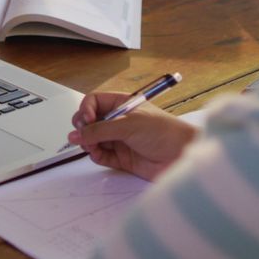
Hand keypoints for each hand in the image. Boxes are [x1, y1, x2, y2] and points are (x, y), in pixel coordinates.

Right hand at [68, 91, 198, 180]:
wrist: (182, 155)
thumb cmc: (165, 132)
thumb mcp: (129, 125)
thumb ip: (100, 130)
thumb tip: (77, 133)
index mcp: (122, 104)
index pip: (94, 102)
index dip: (86, 110)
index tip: (86, 120)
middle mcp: (119, 121)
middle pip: (90, 121)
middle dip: (83, 128)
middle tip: (83, 135)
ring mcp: (120, 139)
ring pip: (93, 139)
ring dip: (88, 143)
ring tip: (91, 146)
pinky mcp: (122, 157)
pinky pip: (101, 155)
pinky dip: (95, 155)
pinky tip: (97, 154)